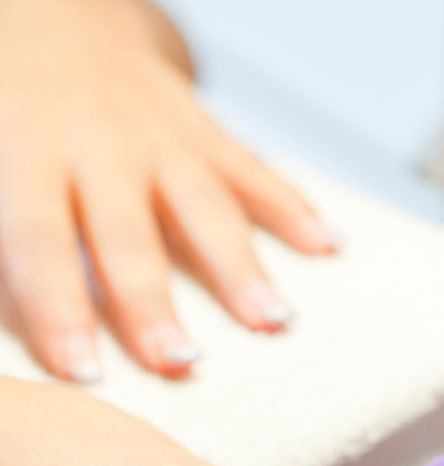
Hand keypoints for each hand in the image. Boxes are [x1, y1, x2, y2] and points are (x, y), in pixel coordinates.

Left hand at [0, 0, 335, 381]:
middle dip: (155, 303)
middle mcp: (100, 143)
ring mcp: (160, 136)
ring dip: (241, 269)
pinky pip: (253, 171)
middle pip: (128, 236)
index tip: (82, 371)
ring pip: (205, 208)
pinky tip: (331, 246)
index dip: (60, 309)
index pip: (39, 242)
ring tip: (275, 321)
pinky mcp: (202, 130)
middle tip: (179, 361)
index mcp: (25, 150)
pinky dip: (294, 208)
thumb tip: (2, 301)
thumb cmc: (2, 92)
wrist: (49, 8)